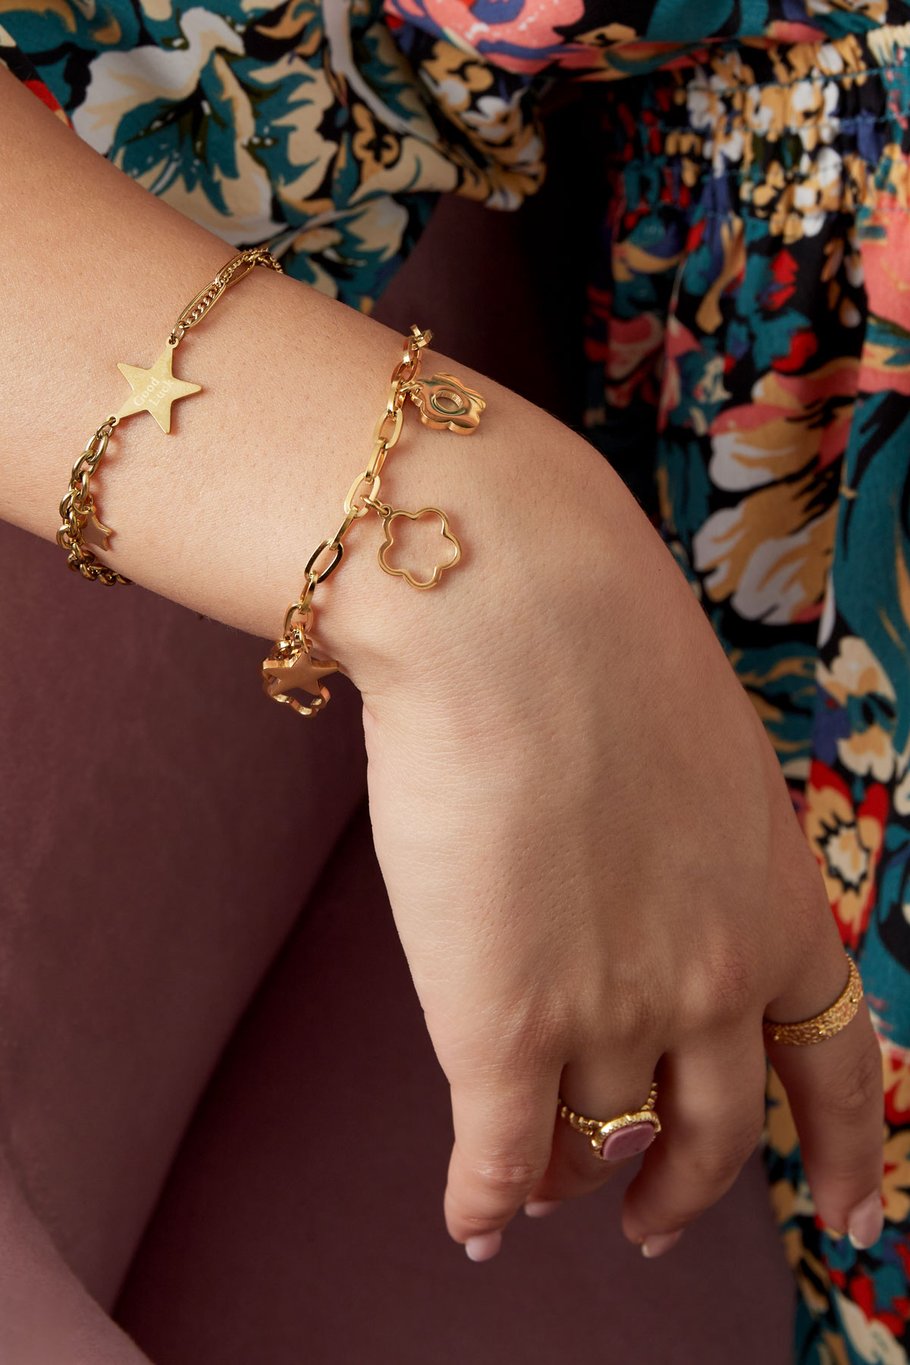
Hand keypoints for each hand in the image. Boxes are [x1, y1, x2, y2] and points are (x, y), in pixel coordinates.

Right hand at [342, 366, 883, 1259]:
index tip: (847, 1210)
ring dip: (572, 1177)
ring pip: (597, 1143)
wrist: (515, 615)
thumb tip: (649, 878)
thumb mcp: (705, 759)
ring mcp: (608, 1009)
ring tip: (546, 1188)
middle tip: (655, 1222)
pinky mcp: (498, 1024)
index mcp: (774, 903)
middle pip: (712, 1134)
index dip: (842, 1150)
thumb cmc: (602, 650)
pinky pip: (500, 1154)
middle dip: (685, 1190)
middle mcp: (710, 978)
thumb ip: (696, 848)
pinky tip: (473, 1224)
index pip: (836, 1064)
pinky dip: (485, 1200)